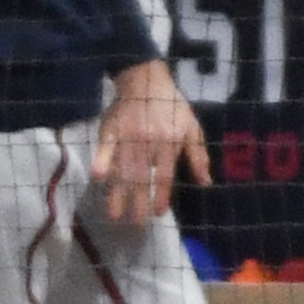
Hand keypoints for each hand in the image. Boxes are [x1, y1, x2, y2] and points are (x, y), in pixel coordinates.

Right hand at [93, 56, 210, 224]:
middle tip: (133, 224)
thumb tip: (206, 183)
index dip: (160, 195)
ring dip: (118, 193)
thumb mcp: (192, 128)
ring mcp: (128, 135)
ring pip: (122, 168)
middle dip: (137, 203)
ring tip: (114, 214)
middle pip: (141, 178)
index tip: (158, 214)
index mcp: (168, 143)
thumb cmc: (172, 106)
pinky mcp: (111, 128)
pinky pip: (105, 147)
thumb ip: (198, 156)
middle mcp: (148, 142)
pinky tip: (97, 176)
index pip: (164, 175)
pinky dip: (102, 160)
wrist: (146, 78)